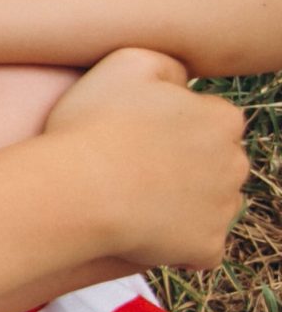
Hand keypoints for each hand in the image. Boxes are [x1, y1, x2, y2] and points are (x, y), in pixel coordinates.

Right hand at [41, 47, 247, 270]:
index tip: (136, 134)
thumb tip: (182, 82)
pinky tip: (144, 234)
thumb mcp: (126, 63)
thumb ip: (166, 65)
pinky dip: (178, 245)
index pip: (210, 120)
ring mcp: (223, 209)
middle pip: (214, 163)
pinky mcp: (206, 246)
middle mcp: (236, 163)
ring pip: (210, 204)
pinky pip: (200, 249)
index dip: (170, 126)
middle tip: (132, 167)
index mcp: (223, 119)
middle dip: (184, 165)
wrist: (76, 192)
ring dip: (182, 204)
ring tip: (133, 201)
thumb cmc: (93, 125)